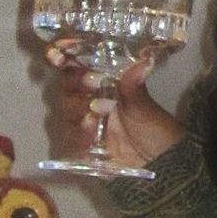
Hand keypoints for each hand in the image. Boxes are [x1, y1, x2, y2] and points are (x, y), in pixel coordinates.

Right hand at [44, 45, 183, 167]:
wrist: (159, 162)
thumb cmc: (154, 128)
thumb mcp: (143, 106)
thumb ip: (134, 85)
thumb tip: (145, 62)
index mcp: (102, 82)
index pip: (74, 65)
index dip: (61, 58)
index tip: (57, 56)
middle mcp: (89, 99)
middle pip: (66, 86)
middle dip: (76, 85)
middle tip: (93, 84)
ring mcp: (84, 122)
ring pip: (66, 112)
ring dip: (79, 112)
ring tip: (97, 118)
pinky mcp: (83, 144)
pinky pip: (70, 138)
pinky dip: (80, 136)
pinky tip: (94, 137)